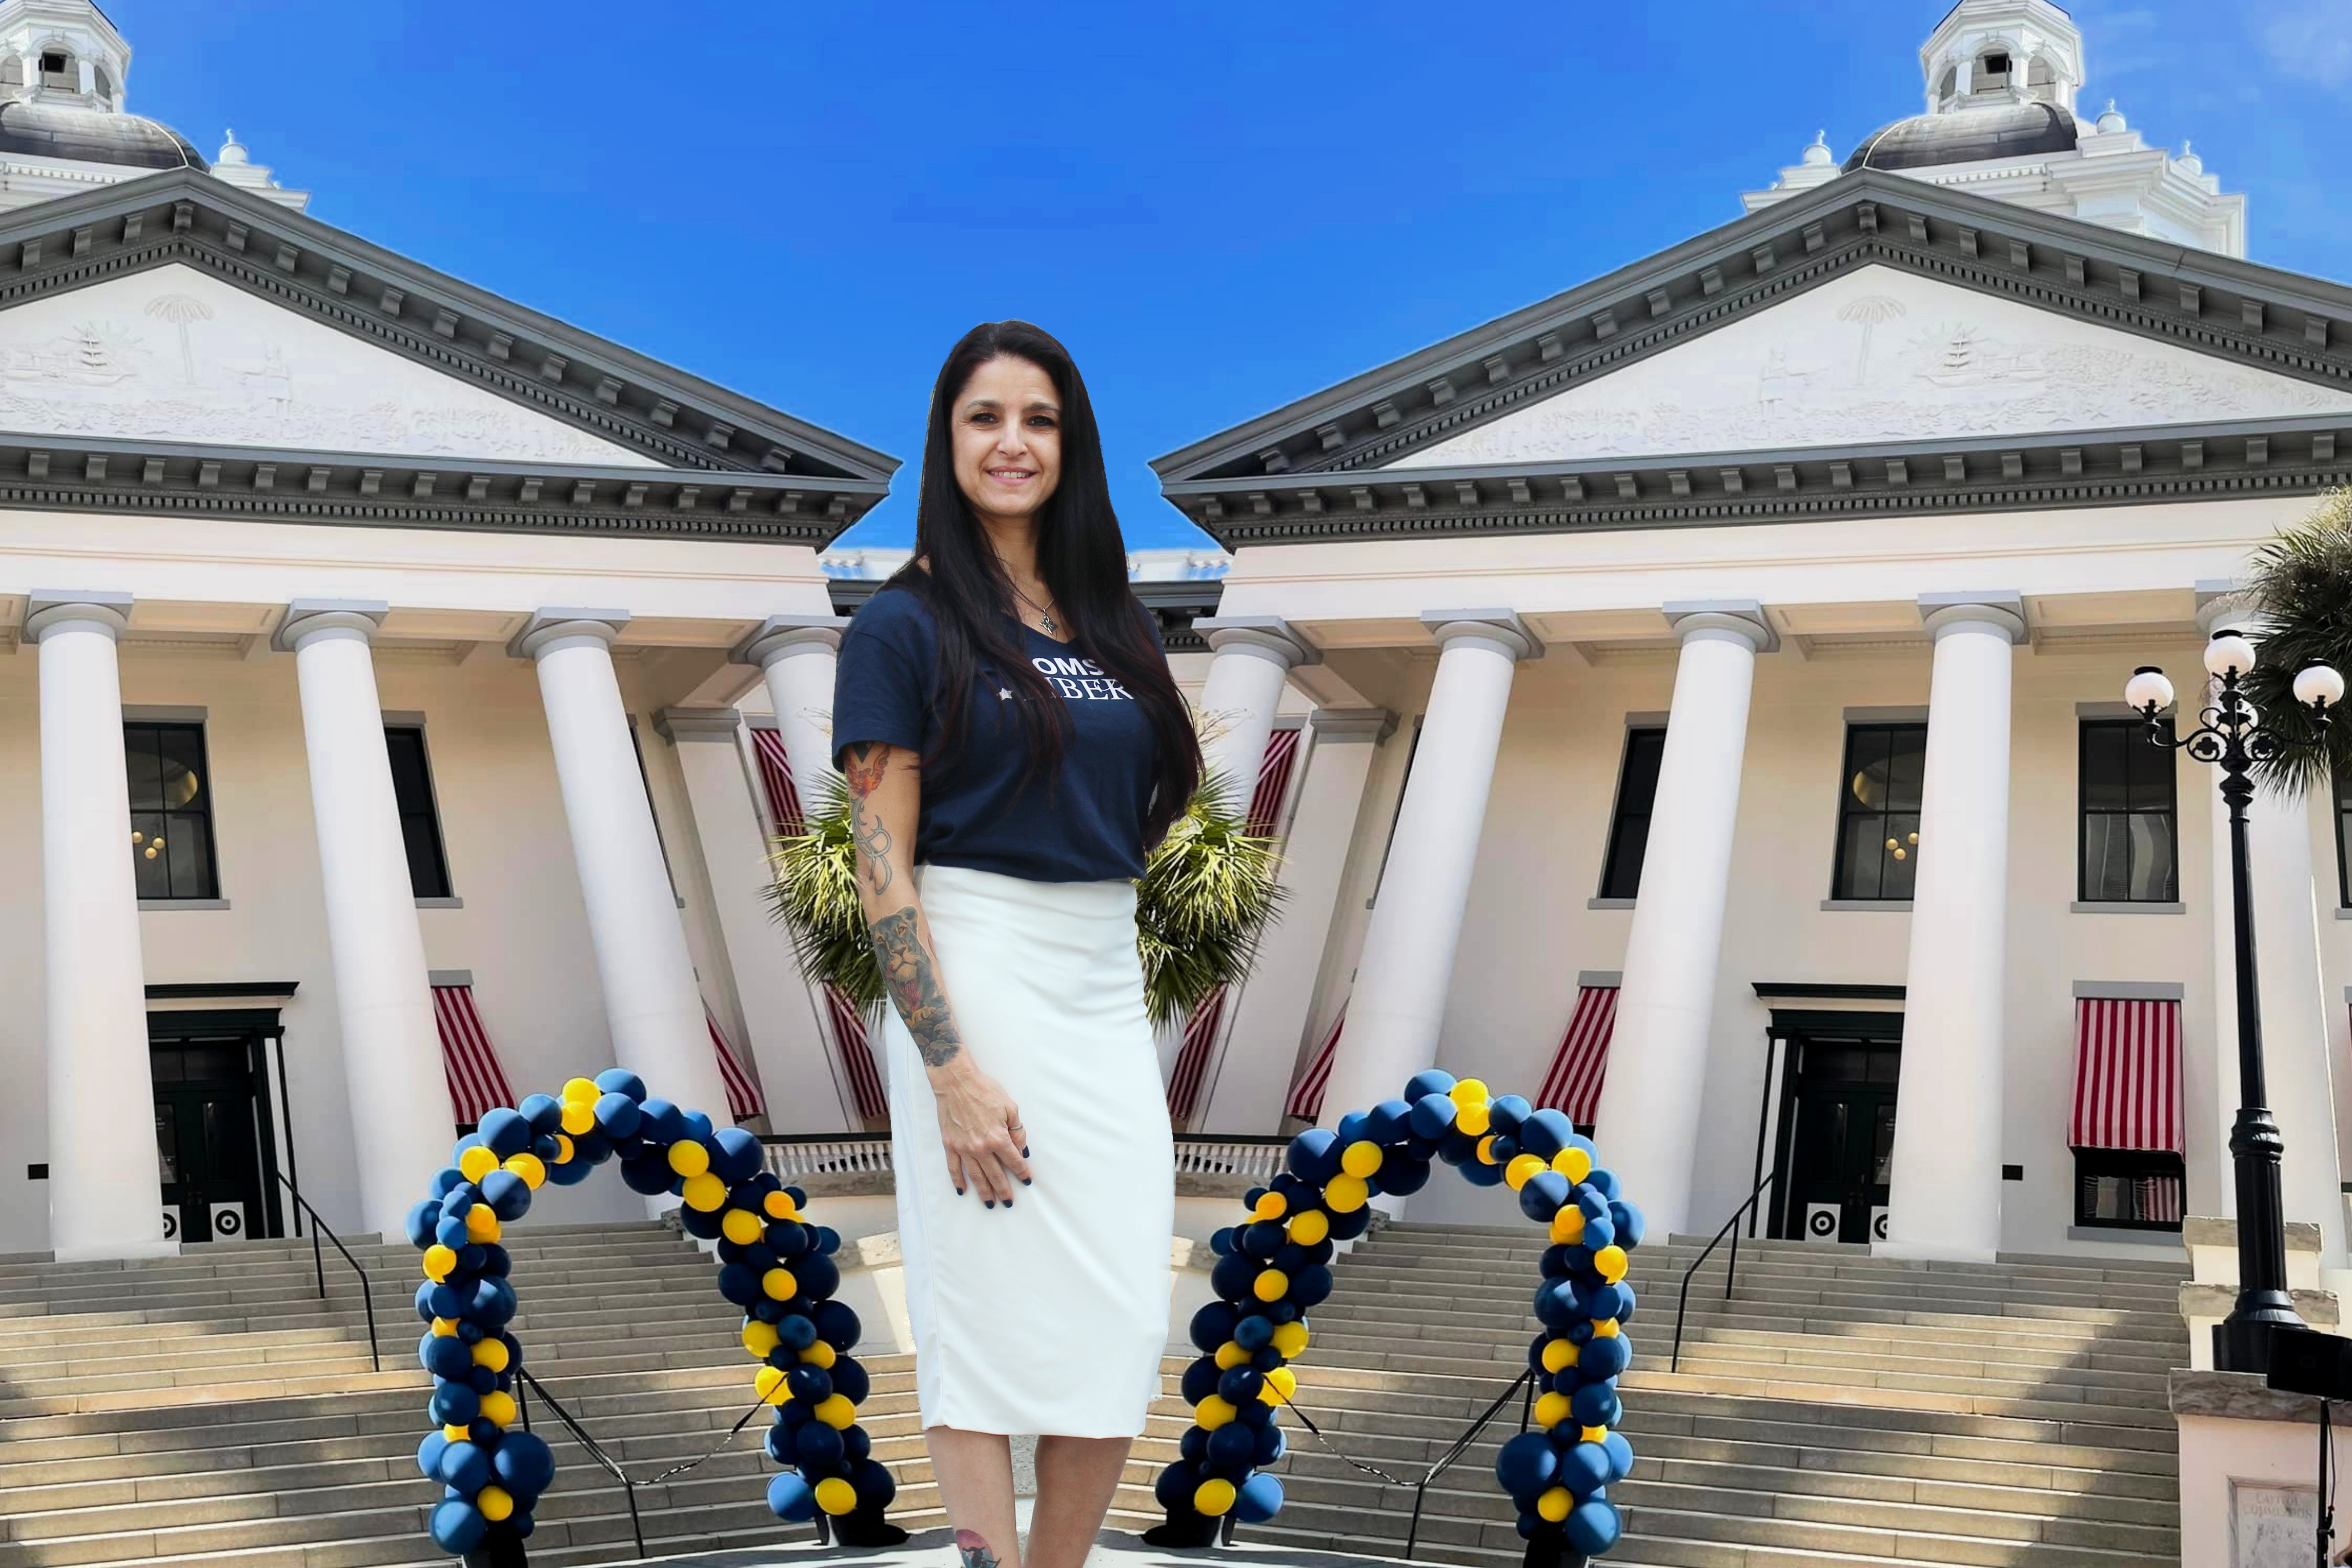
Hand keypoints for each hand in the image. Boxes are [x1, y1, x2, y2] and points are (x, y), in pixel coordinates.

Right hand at [929, 1064, 1031, 1206]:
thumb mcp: (1009, 1107)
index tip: (1026, 1181)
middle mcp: (981, 1147)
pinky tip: (963, 1190)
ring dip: (984, 1192)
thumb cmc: (984, 1090)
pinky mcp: (950, 1145)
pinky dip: (958, 1180)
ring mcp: (964, 1148)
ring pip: (976, 1176)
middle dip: (1004, 1190)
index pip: (1014, 1161)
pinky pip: (954, 1168)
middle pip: (995, 1174)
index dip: (1022, 1172)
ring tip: (990, 1204)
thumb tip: (1021, 1149)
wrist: (956, 1081)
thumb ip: (1017, 1130)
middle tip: (1009, 1202)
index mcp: (998, 1137)